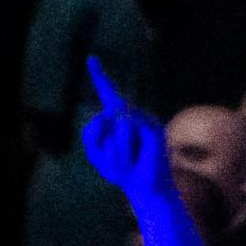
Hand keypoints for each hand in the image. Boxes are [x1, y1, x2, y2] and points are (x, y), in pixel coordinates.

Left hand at [78, 55, 171, 202]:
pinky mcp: (155, 128)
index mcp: (116, 119)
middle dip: (104, 143)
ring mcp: (145, 119)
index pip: (107, 93)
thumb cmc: (121, 170)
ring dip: (116, 149)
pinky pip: (130, 129)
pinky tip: (137, 157)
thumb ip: (92, 132)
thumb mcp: (96, 153)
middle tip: (121, 161)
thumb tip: (111, 114)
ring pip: (117, 124)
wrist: (145, 187)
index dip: (99, 76)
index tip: (90, 58)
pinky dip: (126, 147)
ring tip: (130, 159)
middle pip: (105, 116)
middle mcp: (132, 114)